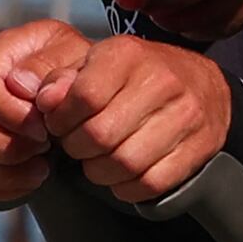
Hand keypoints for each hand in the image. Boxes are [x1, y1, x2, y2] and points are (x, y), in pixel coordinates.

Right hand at [0, 18, 86, 208]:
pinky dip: (3, 185)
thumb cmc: (81, 74)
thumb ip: (54, 65)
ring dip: (4, 169)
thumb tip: (20, 85)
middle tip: (45, 148)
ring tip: (44, 166)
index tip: (46, 128)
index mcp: (0, 52)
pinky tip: (34, 178)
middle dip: (6, 146)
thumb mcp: (80, 58)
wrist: (85, 100)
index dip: (9, 113)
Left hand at [38, 31, 233, 206]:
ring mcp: (186, 116)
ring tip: (97, 160)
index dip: (61, 119)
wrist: (200, 83)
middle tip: (77, 145)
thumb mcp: (95, 63)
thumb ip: (61, 79)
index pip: (83, 96)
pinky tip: (122, 174)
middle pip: (100, 136)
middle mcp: (162, 81)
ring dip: (100, 171)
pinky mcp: (200, 147)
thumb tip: (41, 99)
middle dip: (77, 149)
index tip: (59, 124)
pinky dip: (128, 187)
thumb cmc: (135, 76)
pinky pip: (151, 183)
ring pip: (125, 164)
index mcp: (129, 54)